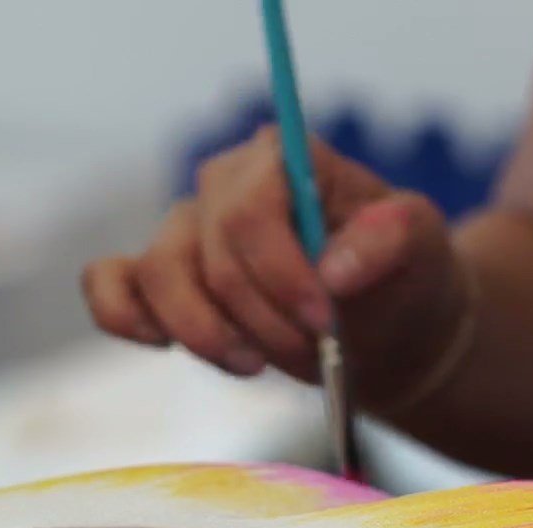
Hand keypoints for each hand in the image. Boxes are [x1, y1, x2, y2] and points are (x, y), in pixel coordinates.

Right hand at [82, 127, 470, 399]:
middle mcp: (223, 183)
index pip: (250, 211)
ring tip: (259, 363)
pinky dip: (126, 317)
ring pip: (159, 278)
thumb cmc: (403, 274)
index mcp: (283, 159)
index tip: (324, 321)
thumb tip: (333, 268)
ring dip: (209, 335)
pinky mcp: (160, 276)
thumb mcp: (424, 247)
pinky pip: (108, 285)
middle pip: (211, 258)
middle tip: (315, 350)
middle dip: (263, 320)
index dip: (280, 274)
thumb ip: (391, 239)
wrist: (388, 325)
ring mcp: (185, 228)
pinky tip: (164, 344)